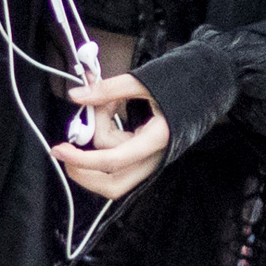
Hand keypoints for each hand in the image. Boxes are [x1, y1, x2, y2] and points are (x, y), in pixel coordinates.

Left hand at [52, 73, 169, 200]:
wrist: (206, 89)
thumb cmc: (179, 85)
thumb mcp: (143, 81)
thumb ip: (108, 89)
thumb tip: (77, 96)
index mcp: (156, 139)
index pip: (113, 161)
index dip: (83, 159)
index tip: (59, 149)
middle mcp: (154, 158)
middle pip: (112, 184)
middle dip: (84, 170)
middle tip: (64, 149)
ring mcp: (149, 161)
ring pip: (112, 169)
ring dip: (97, 144)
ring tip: (106, 107)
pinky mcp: (144, 157)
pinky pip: (117, 158)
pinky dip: (105, 140)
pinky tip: (110, 114)